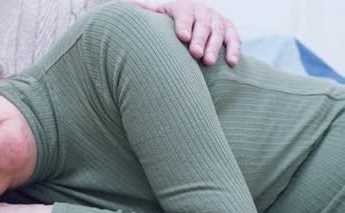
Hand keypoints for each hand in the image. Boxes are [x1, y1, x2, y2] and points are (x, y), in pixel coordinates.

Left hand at [125, 0, 240, 65]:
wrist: (190, 18)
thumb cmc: (167, 21)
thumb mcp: (156, 13)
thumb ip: (142, 10)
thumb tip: (122, 4)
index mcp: (182, 6)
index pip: (183, 13)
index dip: (183, 24)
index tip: (182, 37)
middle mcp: (201, 11)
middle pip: (202, 24)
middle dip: (199, 39)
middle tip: (195, 53)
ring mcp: (216, 19)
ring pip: (218, 32)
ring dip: (215, 47)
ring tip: (209, 62)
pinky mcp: (228, 28)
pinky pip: (233, 38)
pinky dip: (234, 49)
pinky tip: (232, 63)